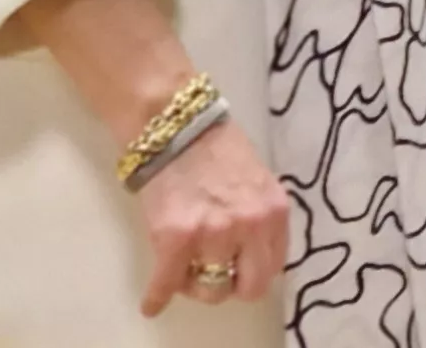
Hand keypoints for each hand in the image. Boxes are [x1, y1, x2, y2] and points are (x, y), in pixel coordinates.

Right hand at [134, 118, 285, 315]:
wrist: (174, 123)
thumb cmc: (214, 146)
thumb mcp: (257, 182)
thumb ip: (260, 217)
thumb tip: (251, 252)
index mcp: (274, 212)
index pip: (274, 267)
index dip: (253, 271)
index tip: (238, 268)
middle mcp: (251, 226)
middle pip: (249, 287)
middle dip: (230, 285)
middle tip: (211, 274)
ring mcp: (213, 233)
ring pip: (210, 289)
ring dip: (194, 284)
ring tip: (181, 269)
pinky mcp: (175, 237)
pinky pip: (167, 284)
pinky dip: (157, 297)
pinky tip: (152, 303)